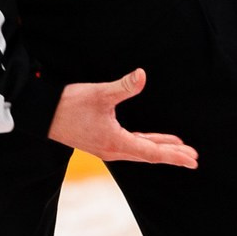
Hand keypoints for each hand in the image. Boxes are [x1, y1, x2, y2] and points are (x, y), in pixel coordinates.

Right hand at [50, 71, 197, 168]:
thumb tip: (142, 75)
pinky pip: (131, 146)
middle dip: (172, 155)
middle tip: (194, 159)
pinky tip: (153, 140)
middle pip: (149, 155)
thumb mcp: (99, 93)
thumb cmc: (69, 104)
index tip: (192, 160)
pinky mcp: (102, 141)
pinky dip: (146, 144)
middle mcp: (113, 149)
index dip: (174, 155)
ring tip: (180, 150)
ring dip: (160, 151)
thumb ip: (123, 86)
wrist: (43, 114)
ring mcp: (107, 147)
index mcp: (116, 141)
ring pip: (141, 151)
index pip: (152, 152)